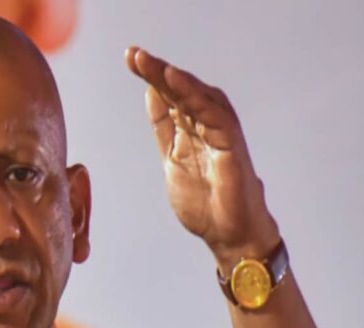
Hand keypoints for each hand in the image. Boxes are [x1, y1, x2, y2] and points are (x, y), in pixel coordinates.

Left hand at [125, 47, 279, 270]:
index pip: (170, 97)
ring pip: (198, 97)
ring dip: (174, 78)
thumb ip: (165, 130)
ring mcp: (221, 134)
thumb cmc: (206, 204)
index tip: (130, 59)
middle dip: (158, 71)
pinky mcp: (232, 145)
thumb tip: (152, 94)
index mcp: (191, 130)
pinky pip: (214, 114)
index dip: (152, 77)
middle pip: (182, 92)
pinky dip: (195, 96)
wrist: (228, 236)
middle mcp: (207, 127)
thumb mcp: (173, 161)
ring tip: (149, 63)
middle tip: (134, 55)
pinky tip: (175, 81)